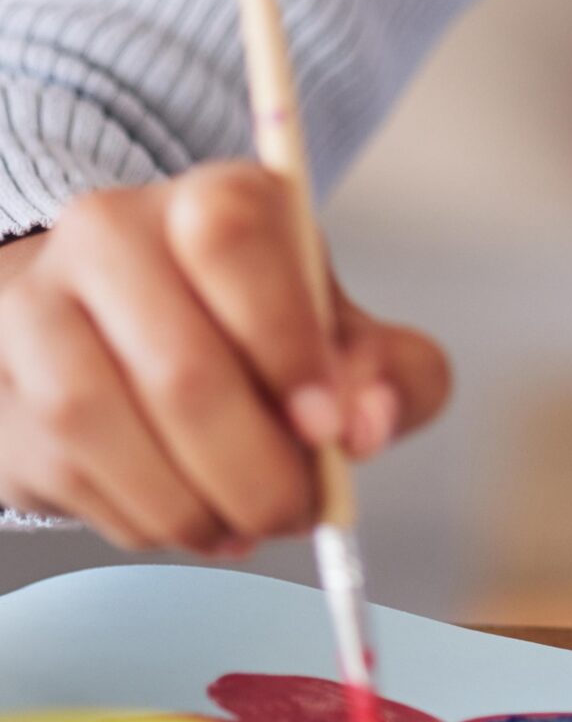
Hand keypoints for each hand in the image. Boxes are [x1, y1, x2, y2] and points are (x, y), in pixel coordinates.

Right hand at [0, 162, 450, 551]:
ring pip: (98, 422)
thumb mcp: (335, 325)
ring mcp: (34, 307)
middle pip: (176, 363)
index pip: (234, 242)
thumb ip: (386, 371)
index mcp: (212, 196)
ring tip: (245, 524)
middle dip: (252, 465)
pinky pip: (60, 469)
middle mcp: (110, 233)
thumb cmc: (249, 319)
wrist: (122, 315)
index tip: (329, 427)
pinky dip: (137, 515)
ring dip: (187, 501)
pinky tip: (188, 520)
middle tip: (297, 511)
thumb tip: (369, 425)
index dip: (287, 345)